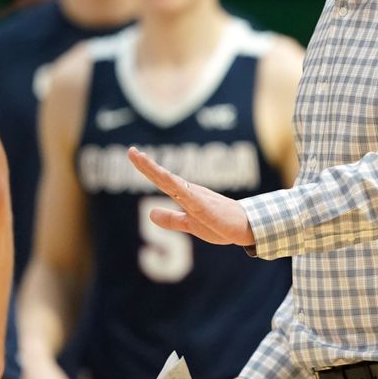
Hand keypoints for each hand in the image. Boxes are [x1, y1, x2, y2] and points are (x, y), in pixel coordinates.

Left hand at [127, 147, 253, 246]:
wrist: (246, 227)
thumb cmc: (221, 223)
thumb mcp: (189, 224)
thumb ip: (171, 219)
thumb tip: (150, 214)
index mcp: (185, 195)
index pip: (161, 179)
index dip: (147, 167)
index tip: (133, 153)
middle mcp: (190, 192)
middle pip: (164, 177)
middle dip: (147, 165)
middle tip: (131, 151)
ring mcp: (198, 199)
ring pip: (174, 184)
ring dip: (158, 172)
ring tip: (144, 161)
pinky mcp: (206, 209)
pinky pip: (191, 198)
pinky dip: (179, 189)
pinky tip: (168, 180)